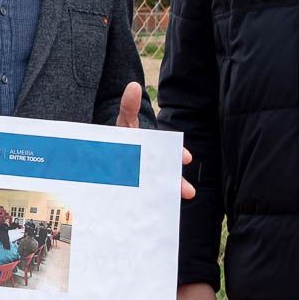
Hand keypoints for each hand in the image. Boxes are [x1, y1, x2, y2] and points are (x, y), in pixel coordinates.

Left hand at [114, 82, 195, 199]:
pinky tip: (152, 213)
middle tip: (188, 191)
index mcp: (152, 147)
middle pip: (166, 172)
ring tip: (173, 204)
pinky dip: (149, 204)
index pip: (168, 149)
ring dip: (167, 194)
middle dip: (177, 181)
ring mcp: (143, 177)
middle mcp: (152, 163)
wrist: (110, 152)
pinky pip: (144, 197)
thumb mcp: (125, 121)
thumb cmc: (123, 135)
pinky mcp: (135, 189)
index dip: (177, 154)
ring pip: (158, 186)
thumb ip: (129, 107)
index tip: (186, 158)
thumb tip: (133, 86)